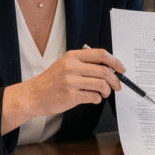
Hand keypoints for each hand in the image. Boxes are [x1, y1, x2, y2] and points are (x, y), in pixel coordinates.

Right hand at [1, 48, 123, 133]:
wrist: (33, 95)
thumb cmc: (51, 82)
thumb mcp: (65, 64)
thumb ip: (84, 63)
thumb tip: (109, 67)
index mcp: (72, 56)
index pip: (101, 54)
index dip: (115, 62)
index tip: (121, 69)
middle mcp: (72, 67)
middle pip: (104, 71)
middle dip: (115, 80)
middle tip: (117, 86)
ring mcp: (71, 81)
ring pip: (101, 84)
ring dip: (107, 91)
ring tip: (104, 93)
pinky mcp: (71, 96)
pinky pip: (94, 97)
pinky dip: (97, 99)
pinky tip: (93, 98)